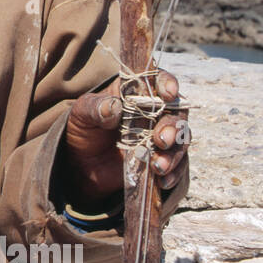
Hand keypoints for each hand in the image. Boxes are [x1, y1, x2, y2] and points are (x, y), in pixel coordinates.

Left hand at [59, 69, 189, 207]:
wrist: (82, 165)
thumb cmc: (84, 129)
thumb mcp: (81, 114)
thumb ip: (95, 108)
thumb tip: (114, 107)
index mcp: (137, 92)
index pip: (158, 81)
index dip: (167, 83)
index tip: (168, 93)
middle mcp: (155, 112)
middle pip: (176, 114)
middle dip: (172, 127)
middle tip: (161, 140)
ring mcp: (161, 137)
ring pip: (180, 141)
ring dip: (173, 154)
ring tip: (158, 166)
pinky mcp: (163, 159)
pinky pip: (178, 166)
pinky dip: (174, 173)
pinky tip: (163, 181)